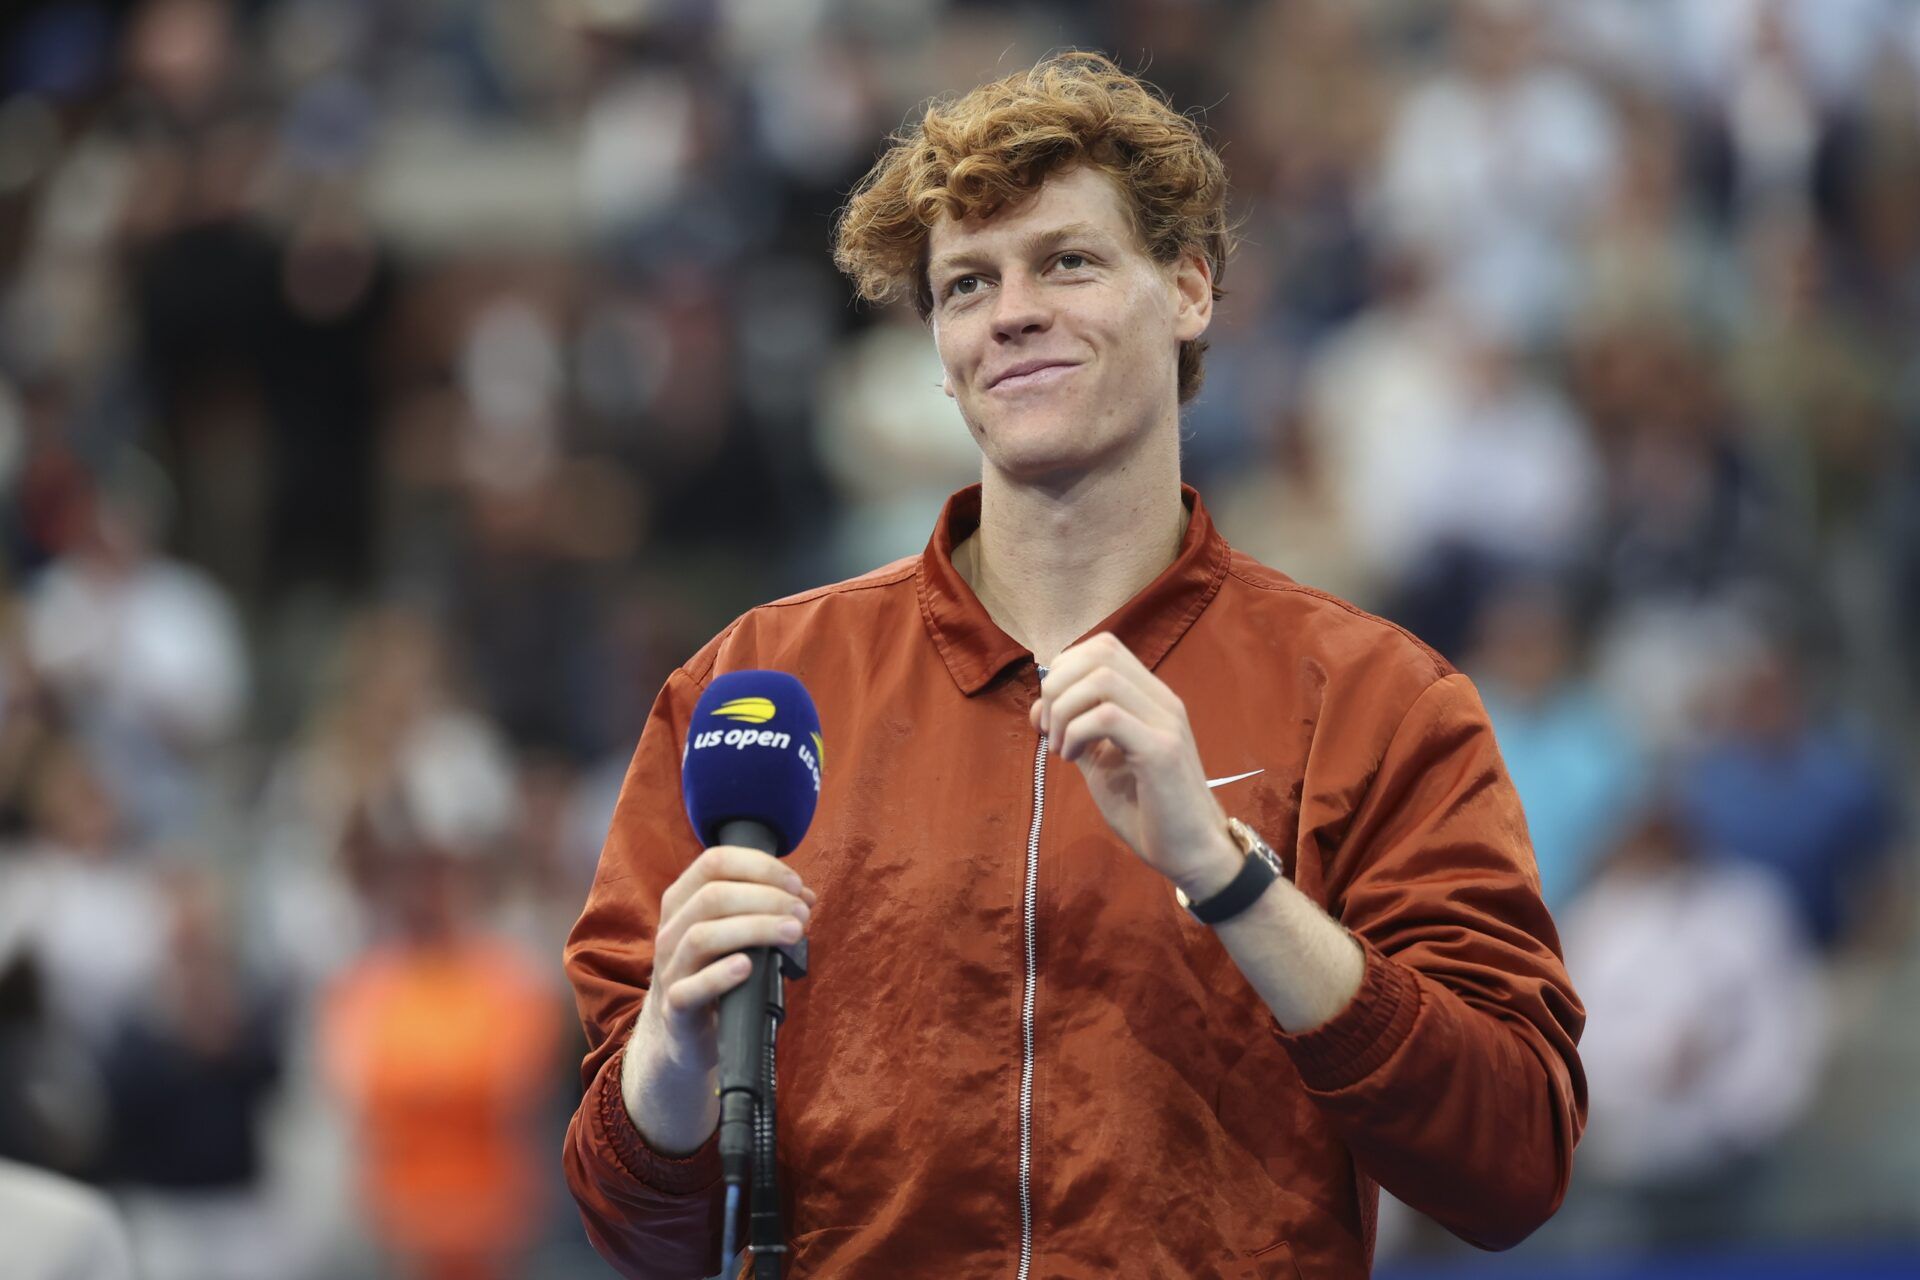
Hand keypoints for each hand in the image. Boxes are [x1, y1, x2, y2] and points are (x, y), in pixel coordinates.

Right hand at [641, 845, 816, 1068]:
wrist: (687, 1033)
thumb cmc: (716, 973)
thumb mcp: (735, 935)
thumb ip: (766, 910)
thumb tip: (806, 897)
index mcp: (682, 902)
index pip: (714, 862)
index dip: (759, 867)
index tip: (795, 884)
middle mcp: (670, 931)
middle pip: (712, 897)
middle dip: (766, 898)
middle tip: (802, 913)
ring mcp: (669, 970)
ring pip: (702, 937)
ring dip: (755, 929)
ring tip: (793, 933)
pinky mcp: (675, 1010)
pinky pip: (690, 990)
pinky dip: (720, 976)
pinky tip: (748, 967)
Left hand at [1030, 633, 1240, 897]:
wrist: (1191, 853)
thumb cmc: (1148, 811)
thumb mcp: (1102, 764)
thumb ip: (1078, 731)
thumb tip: (1041, 708)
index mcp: (1150, 699)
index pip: (1103, 647)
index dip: (1063, 670)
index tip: (1047, 714)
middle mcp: (1162, 701)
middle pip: (1100, 652)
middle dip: (1057, 684)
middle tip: (1048, 728)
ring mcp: (1165, 722)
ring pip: (1102, 678)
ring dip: (1065, 708)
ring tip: (1060, 746)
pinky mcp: (1162, 750)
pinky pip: (1108, 717)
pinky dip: (1077, 732)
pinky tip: (1071, 758)